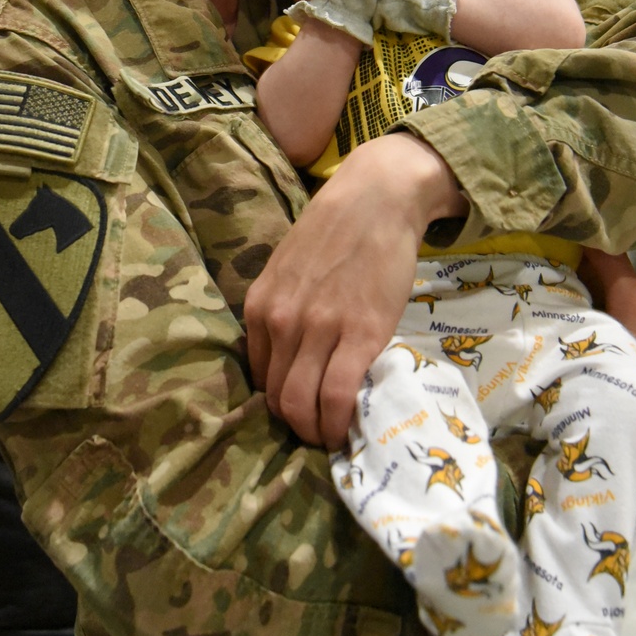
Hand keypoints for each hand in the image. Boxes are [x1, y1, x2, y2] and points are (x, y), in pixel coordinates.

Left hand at [244, 133, 467, 448]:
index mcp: (260, 306)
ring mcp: (319, 328)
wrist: (377, 199)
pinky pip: (336, 396)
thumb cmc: (335, 231)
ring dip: (315, 432)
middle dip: (295, 425)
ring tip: (332, 436)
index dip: (278, 404)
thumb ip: (282, 310)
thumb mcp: (287, 269)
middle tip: (317, 432)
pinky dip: (338, 423)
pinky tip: (347, 429)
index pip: (258, 378)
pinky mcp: (360, 334)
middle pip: (277, 399)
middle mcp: (282, 321)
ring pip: (302, 405)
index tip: (300, 412)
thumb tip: (288, 357)